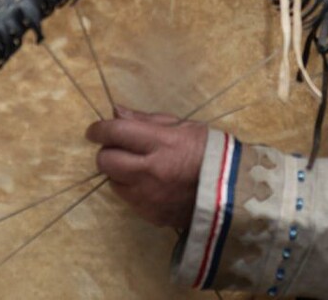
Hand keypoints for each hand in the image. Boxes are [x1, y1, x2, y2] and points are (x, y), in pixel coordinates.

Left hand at [85, 107, 207, 229]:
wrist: (232, 190)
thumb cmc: (208, 150)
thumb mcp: (182, 126)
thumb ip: (146, 120)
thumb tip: (116, 112)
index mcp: (160, 143)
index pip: (116, 132)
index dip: (99, 129)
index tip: (95, 129)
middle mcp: (150, 171)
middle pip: (106, 161)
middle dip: (106, 152)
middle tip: (117, 148)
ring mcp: (149, 196)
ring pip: (113, 182)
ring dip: (119, 172)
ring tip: (137, 167)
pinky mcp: (151, 214)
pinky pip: (129, 200)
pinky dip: (132, 190)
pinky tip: (149, 184)